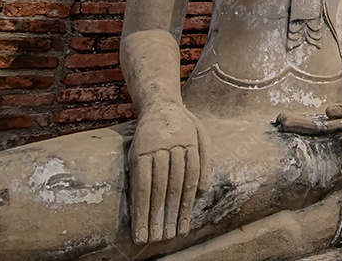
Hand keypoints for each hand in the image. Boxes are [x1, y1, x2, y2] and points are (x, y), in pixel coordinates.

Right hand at [129, 104, 208, 244]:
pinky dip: (138, 203)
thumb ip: (204, 162)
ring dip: (153, 213)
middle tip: (167, 238)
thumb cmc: (184, 125)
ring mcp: (154, 150)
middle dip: (170, 214)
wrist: (160, 103)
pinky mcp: (137, 152)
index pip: (189, 182)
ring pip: (155, 186)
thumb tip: (201, 191)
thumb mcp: (201, 137)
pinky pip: (138, 181)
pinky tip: (138, 219)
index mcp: (191, 145)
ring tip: (151, 236)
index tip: (183, 230)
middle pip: (173, 187)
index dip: (186, 207)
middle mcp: (173, 147)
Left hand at [277, 93, 341, 135]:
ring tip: (282, 120)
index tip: (283, 120)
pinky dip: (310, 123)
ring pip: (318, 128)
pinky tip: (298, 123)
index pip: (319, 127)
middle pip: (314, 129)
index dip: (300, 124)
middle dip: (296, 125)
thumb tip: (327, 112)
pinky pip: (324, 125)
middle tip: (278, 120)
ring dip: (300, 124)